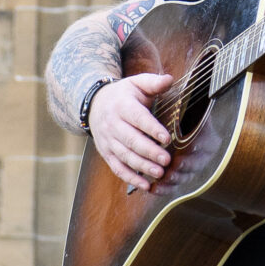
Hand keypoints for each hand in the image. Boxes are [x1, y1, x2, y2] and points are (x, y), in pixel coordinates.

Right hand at [89, 72, 173, 188]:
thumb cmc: (123, 95)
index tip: (167, 138)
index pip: (138, 118)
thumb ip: (153, 82)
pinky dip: (131, 178)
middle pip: (131, 140)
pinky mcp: (106, 153)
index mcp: (122, 106)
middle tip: (166, 160)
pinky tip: (145, 185)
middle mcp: (113, 125)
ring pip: (125, 156)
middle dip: (149, 152)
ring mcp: (108, 141)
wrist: (94, 104)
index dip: (152, 129)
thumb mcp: (136, 83)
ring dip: (142, 167)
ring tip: (159, 173)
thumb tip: (169, 79)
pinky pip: (117, 168)